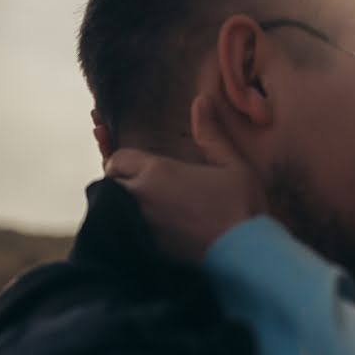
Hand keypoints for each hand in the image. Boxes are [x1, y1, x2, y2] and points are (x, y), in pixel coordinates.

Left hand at [105, 96, 266, 262]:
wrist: (244, 255)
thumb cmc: (242, 208)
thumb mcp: (233, 165)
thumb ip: (211, 134)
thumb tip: (201, 99)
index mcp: (158, 172)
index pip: (118, 158)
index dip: (124, 160)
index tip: (137, 166)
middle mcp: (141, 197)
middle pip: (109, 183)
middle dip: (118, 181)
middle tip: (133, 184)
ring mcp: (139, 225)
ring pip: (109, 209)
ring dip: (117, 204)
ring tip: (131, 204)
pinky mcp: (143, 249)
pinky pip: (119, 232)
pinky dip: (122, 227)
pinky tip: (135, 227)